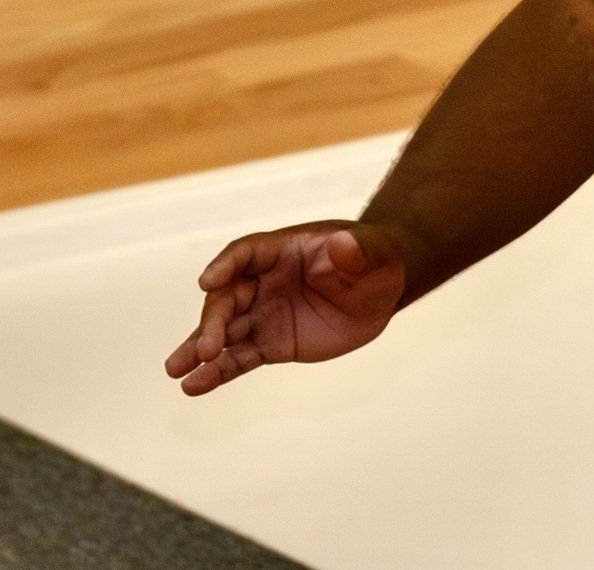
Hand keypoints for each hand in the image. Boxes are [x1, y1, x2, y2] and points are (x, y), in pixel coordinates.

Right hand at [163, 220, 406, 395]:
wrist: (380, 291)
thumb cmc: (375, 261)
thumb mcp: (374, 254)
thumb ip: (357, 251)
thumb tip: (343, 243)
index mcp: (282, 250)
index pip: (245, 253)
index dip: (226, 266)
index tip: (208, 281)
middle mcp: (263, 281)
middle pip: (227, 297)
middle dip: (213, 320)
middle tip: (206, 348)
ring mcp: (263, 314)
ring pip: (224, 330)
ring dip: (199, 348)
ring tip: (176, 369)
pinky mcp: (269, 343)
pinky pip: (239, 358)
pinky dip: (217, 372)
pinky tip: (194, 387)